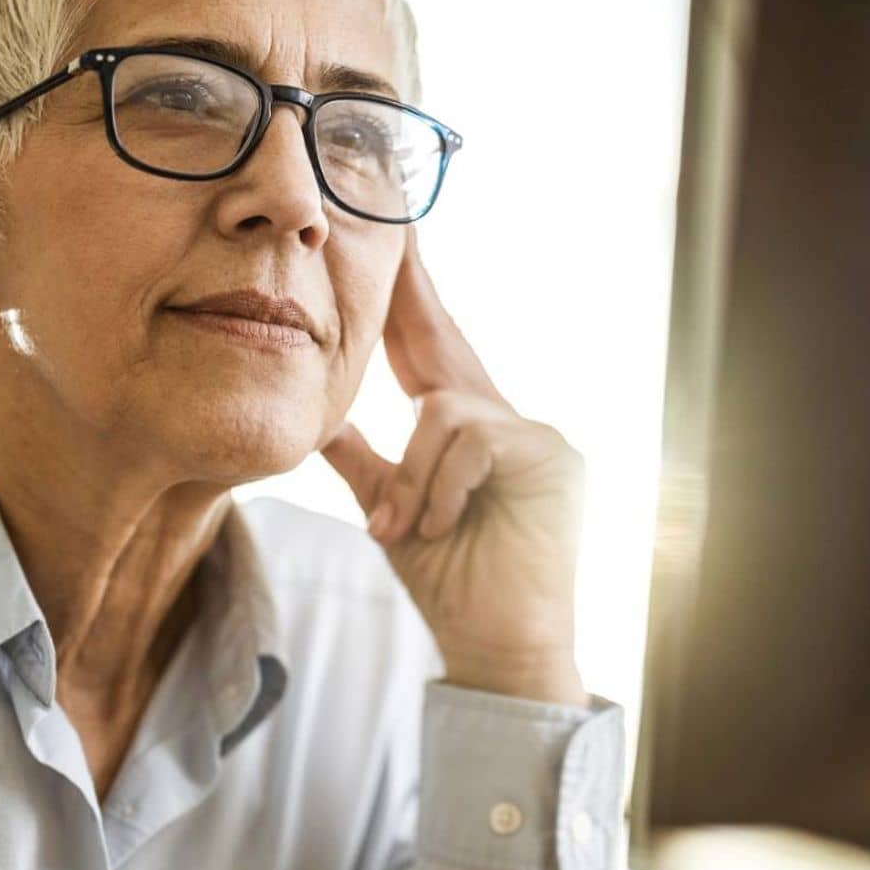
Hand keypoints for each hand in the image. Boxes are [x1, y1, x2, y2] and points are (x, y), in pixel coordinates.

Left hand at [323, 232, 587, 706]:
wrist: (496, 646)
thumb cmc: (451, 585)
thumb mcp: (390, 510)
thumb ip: (361, 460)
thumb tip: (318, 416)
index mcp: (462, 432)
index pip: (426, 349)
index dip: (407, 295)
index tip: (389, 236)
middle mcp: (502, 421)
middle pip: (446, 341)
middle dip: (414, 290)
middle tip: (393, 222)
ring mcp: (534, 436)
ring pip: (443, 410)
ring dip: (412, 477)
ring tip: (406, 528)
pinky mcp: (552, 457)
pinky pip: (472, 440)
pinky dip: (441, 487)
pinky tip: (439, 525)